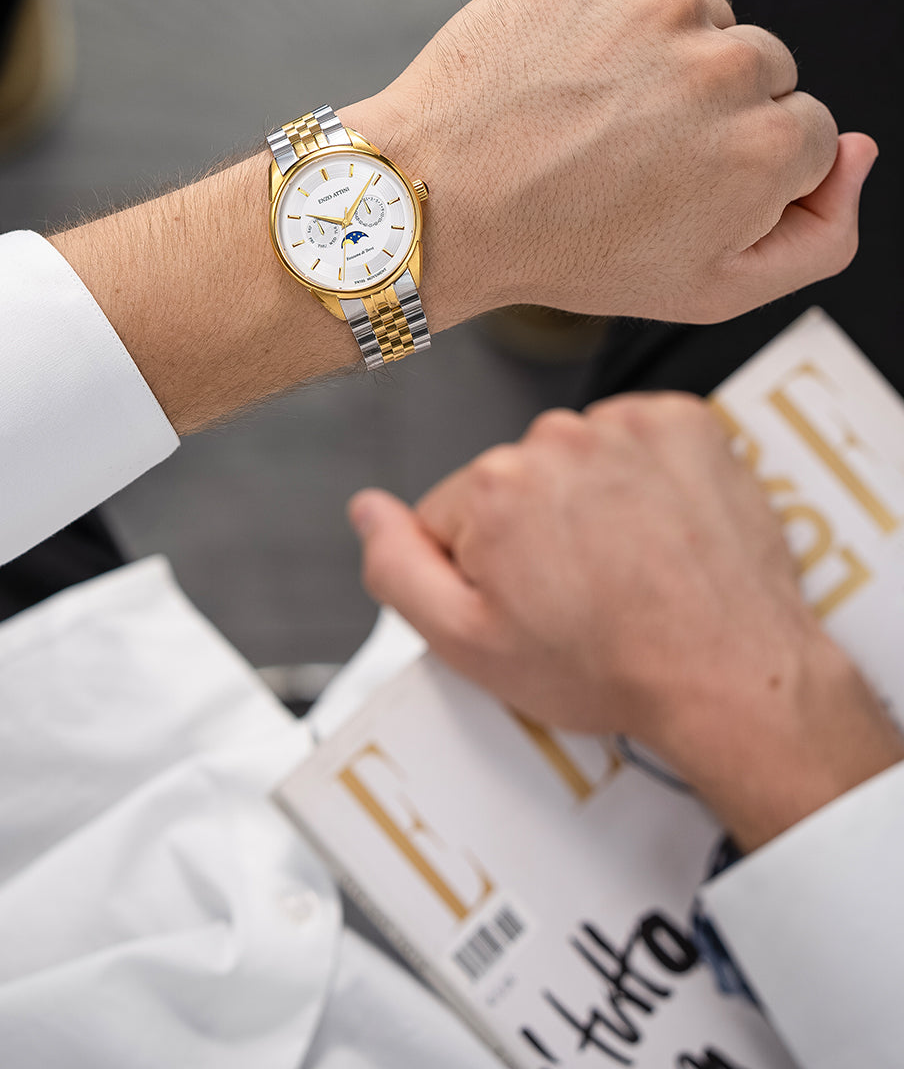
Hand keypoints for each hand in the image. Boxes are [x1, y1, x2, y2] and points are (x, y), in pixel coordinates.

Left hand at [342, 0, 875, 326]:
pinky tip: (564, 67)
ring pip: (700, 17)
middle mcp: (729, 62)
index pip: (807, 131)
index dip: (741, 165)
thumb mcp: (712, 289)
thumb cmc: (574, 253)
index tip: (677, 186)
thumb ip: (821, 234)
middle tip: (629, 152)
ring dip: (660, 55)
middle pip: (764, 66)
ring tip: (588, 112)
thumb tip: (862, 148)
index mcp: (770, 144)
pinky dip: (609, 11)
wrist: (438, 199)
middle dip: (712, 105)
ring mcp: (659, 3)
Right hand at [350, 394, 903, 848]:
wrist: (733, 677)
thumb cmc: (608, 669)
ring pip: (578, 456)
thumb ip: (398, 569)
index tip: (529, 604)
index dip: (482, 568)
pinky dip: (647, 474)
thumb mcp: (469, 648)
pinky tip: (660, 529)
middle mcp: (554, 438)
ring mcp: (626, 424)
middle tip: (582, 595)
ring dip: (593, 498)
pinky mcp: (685, 422)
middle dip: (536, 529)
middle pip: (516, 479)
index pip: (453, 513)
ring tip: (629, 567)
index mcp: (492, 486)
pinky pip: (639, 436)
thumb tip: (365, 508)